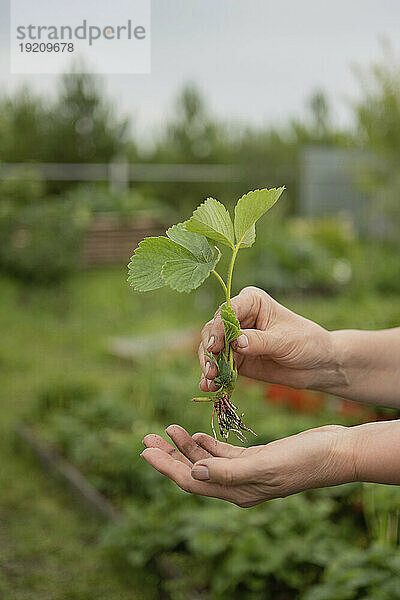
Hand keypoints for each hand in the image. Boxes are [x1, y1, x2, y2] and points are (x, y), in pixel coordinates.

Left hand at [141, 424, 354, 506]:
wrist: (333, 452)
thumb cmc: (302, 460)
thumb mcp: (263, 465)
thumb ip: (227, 472)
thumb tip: (192, 474)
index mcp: (236, 492)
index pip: (190, 482)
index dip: (166, 467)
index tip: (145, 451)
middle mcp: (237, 486)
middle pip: (192, 472)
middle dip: (168, 456)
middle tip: (146, 438)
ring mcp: (245, 472)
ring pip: (206, 461)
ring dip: (185, 446)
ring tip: (166, 430)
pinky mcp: (255, 458)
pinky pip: (223, 455)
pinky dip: (207, 445)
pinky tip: (196, 435)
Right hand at [198, 286, 345, 392]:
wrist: (316, 365)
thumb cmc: (305, 342)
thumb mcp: (284, 341)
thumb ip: (259, 341)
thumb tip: (236, 343)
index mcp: (252, 302)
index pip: (228, 311)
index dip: (218, 327)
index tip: (215, 346)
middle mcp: (239, 317)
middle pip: (213, 329)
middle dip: (209, 349)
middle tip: (211, 369)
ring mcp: (234, 339)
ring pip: (211, 348)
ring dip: (208, 364)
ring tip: (209, 381)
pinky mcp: (235, 359)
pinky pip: (218, 365)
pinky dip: (212, 376)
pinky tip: (208, 387)